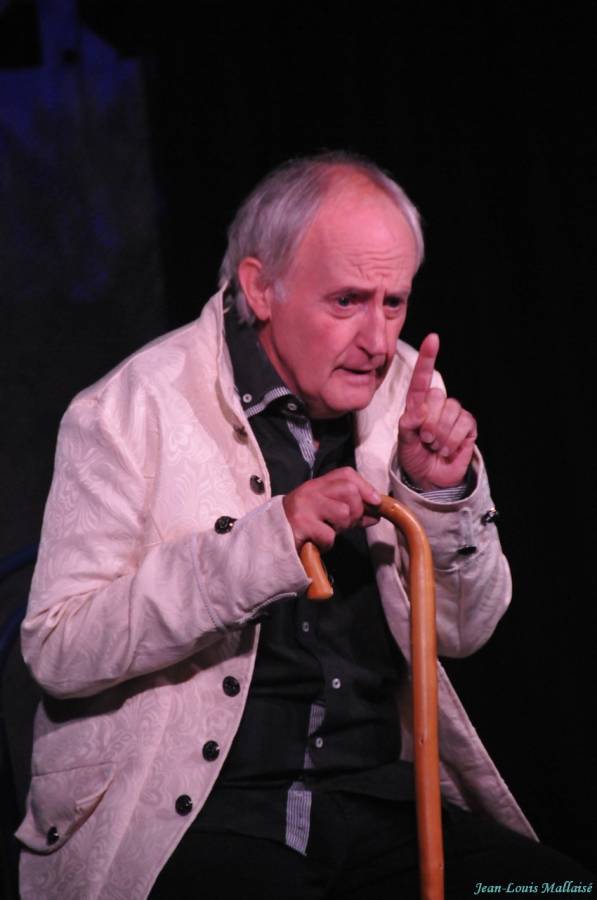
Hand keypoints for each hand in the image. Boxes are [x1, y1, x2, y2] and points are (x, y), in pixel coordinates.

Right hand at [283, 467, 381, 551]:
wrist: (271, 539)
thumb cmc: (303, 526)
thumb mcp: (326, 513)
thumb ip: (350, 511)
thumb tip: (376, 514)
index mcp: (317, 485)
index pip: (346, 474)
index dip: (366, 487)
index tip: (376, 502)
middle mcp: (310, 491)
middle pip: (349, 492)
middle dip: (356, 511)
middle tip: (345, 524)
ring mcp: (305, 506)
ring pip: (343, 513)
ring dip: (341, 528)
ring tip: (328, 532)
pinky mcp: (301, 524)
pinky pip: (329, 535)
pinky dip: (327, 543)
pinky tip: (317, 542)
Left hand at [398, 334, 476, 489]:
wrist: (430, 479)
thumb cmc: (413, 457)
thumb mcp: (403, 442)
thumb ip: (408, 424)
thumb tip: (420, 410)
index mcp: (417, 404)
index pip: (422, 378)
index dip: (428, 358)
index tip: (433, 338)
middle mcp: (436, 405)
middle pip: (437, 397)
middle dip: (429, 422)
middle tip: (425, 439)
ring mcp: (454, 414)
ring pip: (451, 411)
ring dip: (441, 434)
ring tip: (435, 446)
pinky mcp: (468, 426)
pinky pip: (464, 424)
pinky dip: (453, 440)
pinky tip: (447, 449)